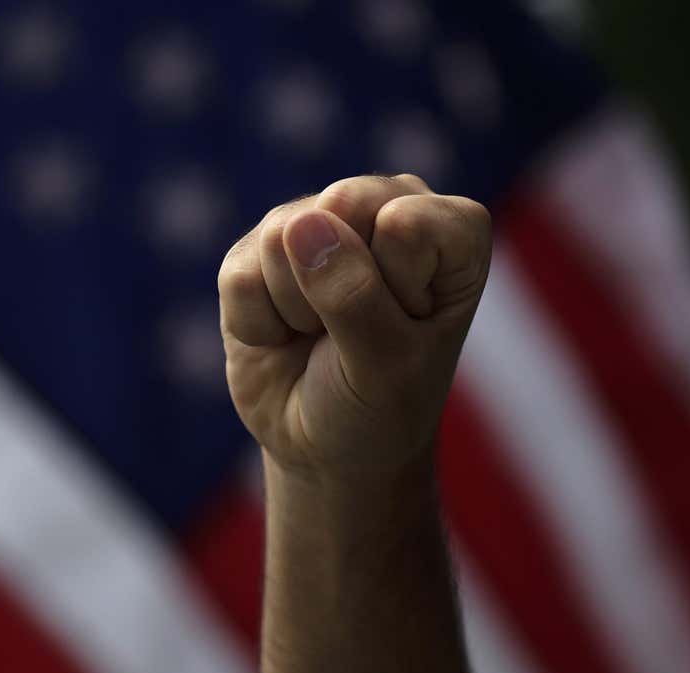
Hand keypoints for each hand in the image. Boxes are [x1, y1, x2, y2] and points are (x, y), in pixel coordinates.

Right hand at [218, 174, 491, 480]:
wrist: (326, 450)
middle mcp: (385, 207)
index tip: (407, 329)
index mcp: (449, 229)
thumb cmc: (381, 406)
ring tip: (320, 337)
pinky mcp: (255, 250)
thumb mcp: (387, 366)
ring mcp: (316, 221)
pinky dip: (257, 325)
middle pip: (340, 206)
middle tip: (357, 334)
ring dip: (296, 311)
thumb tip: (300, 226)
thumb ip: (355, 296)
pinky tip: (282, 337)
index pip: (407, 223)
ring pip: (283, 237)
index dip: (396, 287)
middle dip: (337, 292)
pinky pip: (240, 276)